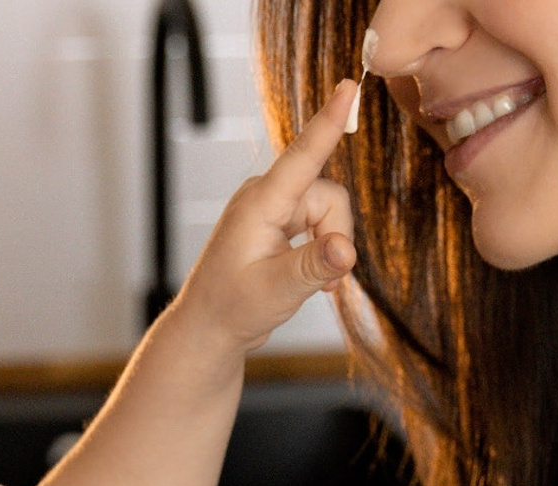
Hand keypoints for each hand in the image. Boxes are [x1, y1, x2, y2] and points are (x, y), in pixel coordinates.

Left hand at [171, 81, 359, 352]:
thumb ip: (314, 267)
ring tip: (313, 285)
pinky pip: (317, 223)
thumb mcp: (277, 290)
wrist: (209, 327)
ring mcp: (270, 209)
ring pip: (326, 212)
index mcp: (260, 205)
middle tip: (326, 281)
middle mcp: (265, 197)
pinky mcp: (276, 223)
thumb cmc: (232, 307)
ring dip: (329, 247)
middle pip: (327, 196)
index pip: (302, 156)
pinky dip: (321, 251)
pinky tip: (311, 280)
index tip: (348, 86)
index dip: (328, 122)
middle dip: (335, 235)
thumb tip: (346, 250)